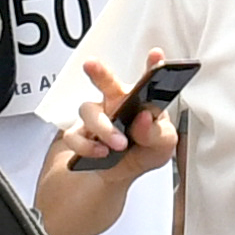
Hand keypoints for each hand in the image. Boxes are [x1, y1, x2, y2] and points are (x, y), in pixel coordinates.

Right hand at [55, 50, 179, 178]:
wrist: (112, 180)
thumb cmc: (139, 155)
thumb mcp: (160, 149)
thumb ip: (157, 134)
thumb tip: (144, 119)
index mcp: (139, 102)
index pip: (146, 81)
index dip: (152, 66)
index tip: (156, 55)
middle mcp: (115, 105)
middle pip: (105, 82)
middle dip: (98, 72)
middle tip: (91, 65)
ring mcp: (95, 119)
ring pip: (89, 111)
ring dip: (104, 127)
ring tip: (119, 144)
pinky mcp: (78, 135)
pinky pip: (74, 136)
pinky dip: (87, 146)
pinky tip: (101, 153)